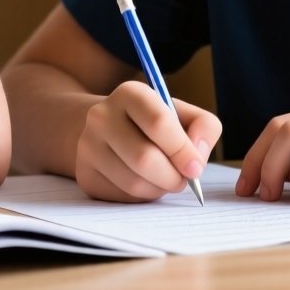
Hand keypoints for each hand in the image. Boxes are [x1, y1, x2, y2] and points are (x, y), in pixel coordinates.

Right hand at [76, 80, 221, 201]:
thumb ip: (204, 127)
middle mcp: (102, 116)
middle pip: (144, 158)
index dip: (182, 150)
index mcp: (130, 93)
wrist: (108, 129)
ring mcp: (88, 146)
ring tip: (165, 179)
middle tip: (184, 179)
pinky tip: (145, 183)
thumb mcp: (182, 113)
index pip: (158, 123)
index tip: (196, 167)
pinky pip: (122, 196)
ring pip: (134, 182)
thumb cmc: (153, 123)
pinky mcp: (85, 174)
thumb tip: (197, 158)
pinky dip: (143, 196)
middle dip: (173, 176)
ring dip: (160, 189)